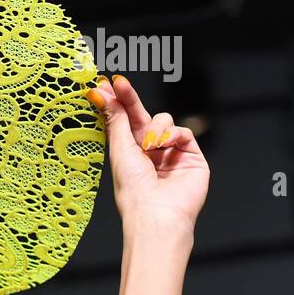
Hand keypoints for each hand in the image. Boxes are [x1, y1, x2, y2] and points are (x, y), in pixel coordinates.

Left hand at [86, 74, 209, 231]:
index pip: (124, 121)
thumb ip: (117, 120)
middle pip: (142, 115)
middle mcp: (150, 151)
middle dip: (130, 99)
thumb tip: (102, 94)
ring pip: (164, 120)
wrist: (157, 212)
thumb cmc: (133, 188)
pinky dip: (172, 135)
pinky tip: (164, 147)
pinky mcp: (191, 155)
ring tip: (149, 146)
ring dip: (155, 128)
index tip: (104, 84)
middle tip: (118, 83)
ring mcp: (171, 152)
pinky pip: (182, 132)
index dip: (117, 102)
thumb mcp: (120, 150)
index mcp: (130, 152)